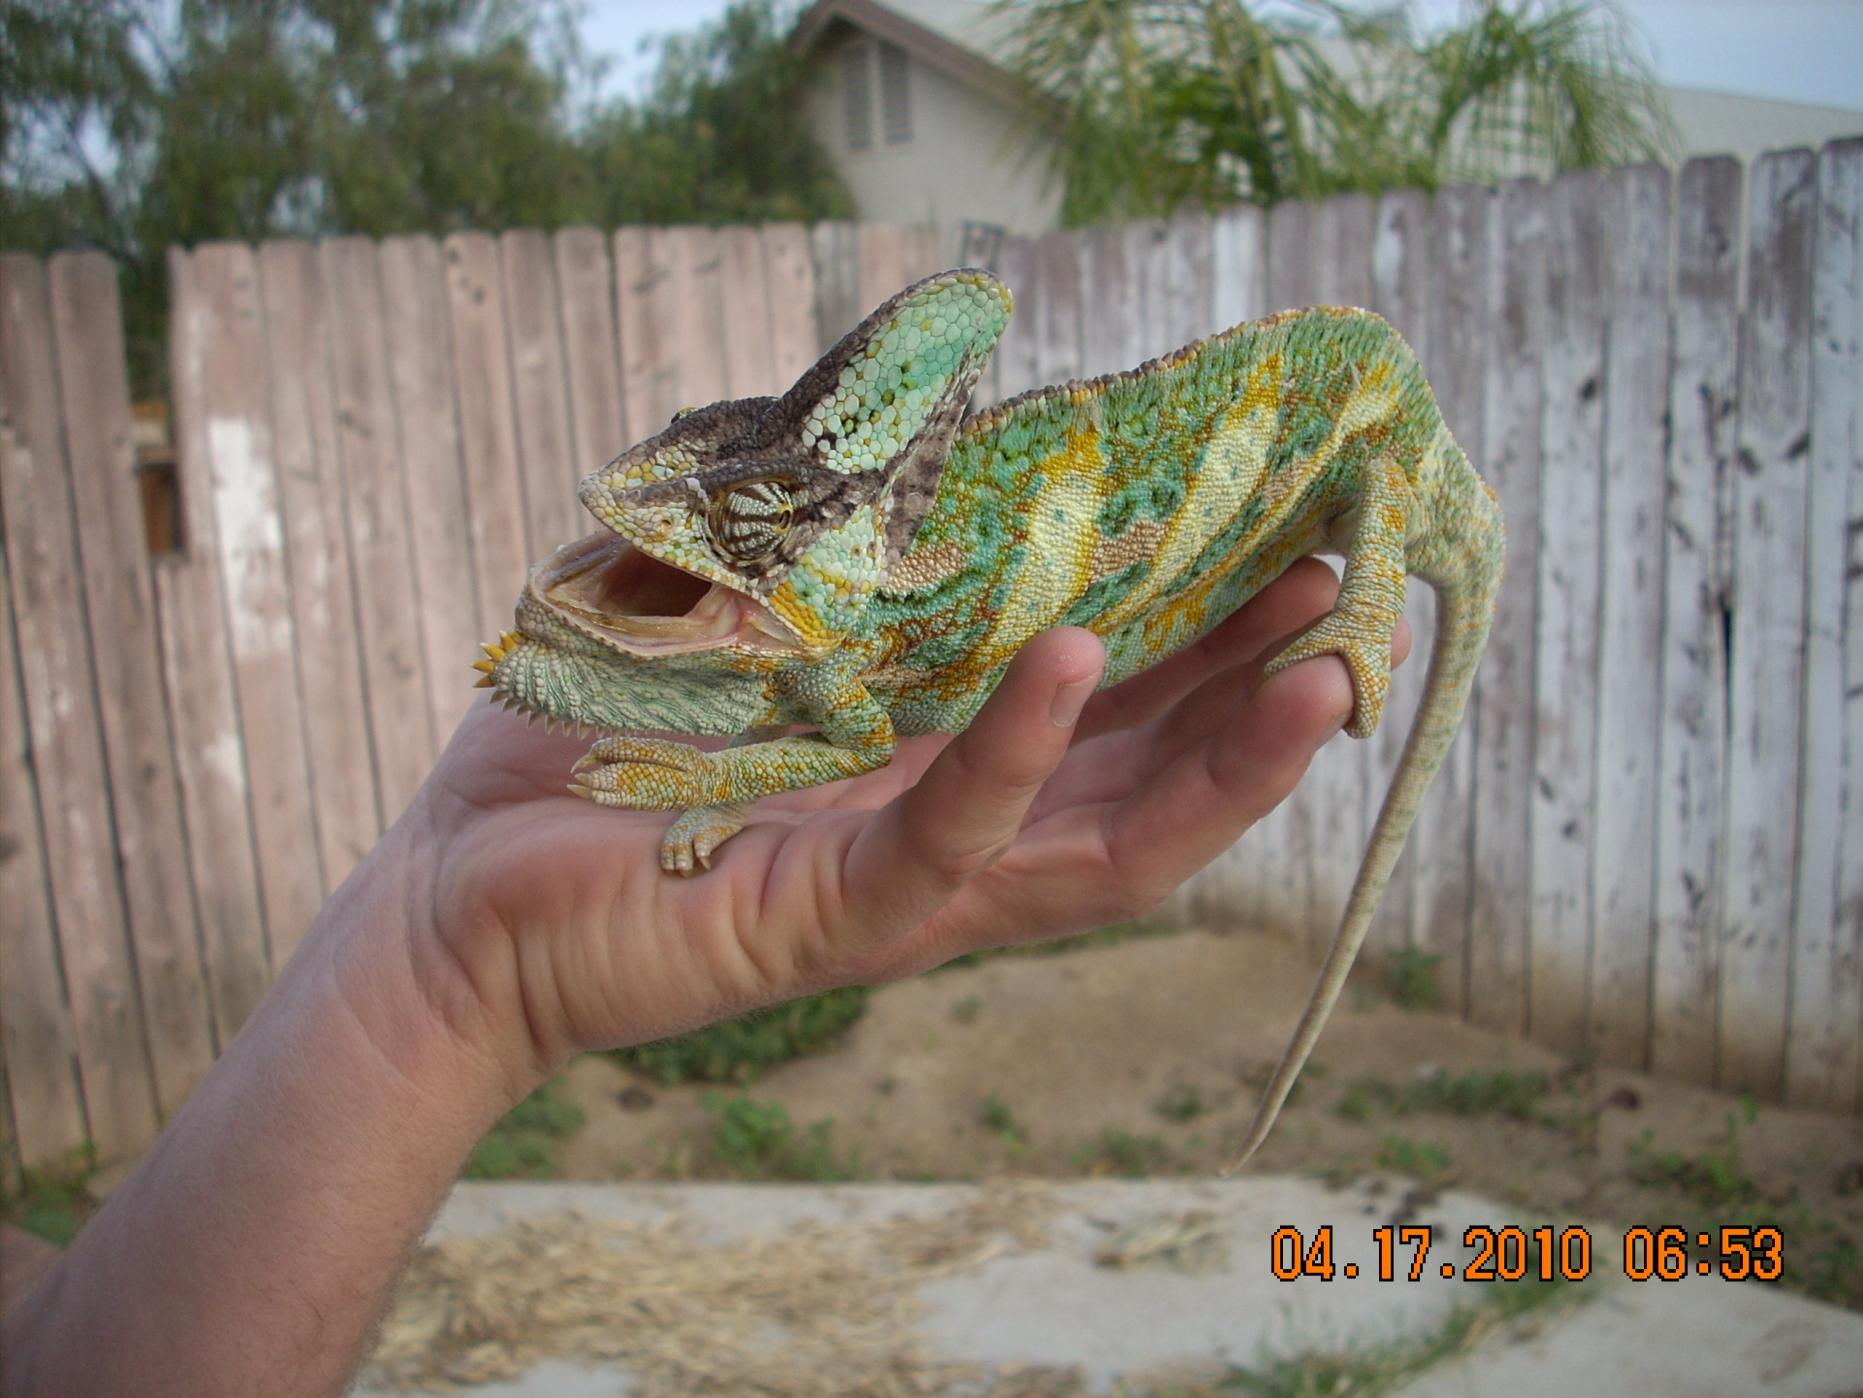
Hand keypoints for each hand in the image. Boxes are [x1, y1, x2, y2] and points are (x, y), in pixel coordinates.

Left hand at [404, 557, 1406, 1090]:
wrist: (451, 904)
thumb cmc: (579, 762)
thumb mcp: (701, 614)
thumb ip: (787, 532)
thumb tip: (864, 416)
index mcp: (930, 765)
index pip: (1103, 707)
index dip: (1205, 635)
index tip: (1282, 536)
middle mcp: (946, 838)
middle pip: (1145, 775)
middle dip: (1256, 691)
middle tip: (1350, 589)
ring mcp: (901, 893)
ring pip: (1104, 846)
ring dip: (1218, 758)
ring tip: (1320, 669)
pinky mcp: (830, 924)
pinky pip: (952, 848)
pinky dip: (1018, 757)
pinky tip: (1073, 659)